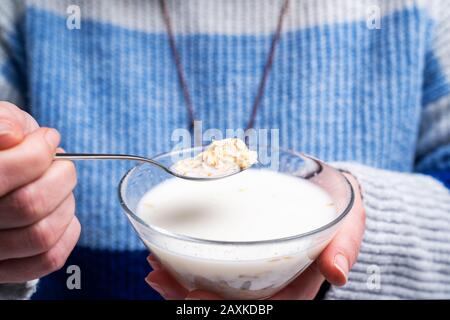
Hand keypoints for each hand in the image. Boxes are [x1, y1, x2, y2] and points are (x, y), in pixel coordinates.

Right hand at [0, 101, 79, 282]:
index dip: (38, 152)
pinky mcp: (9, 268)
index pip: (4, 173)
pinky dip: (68, 232)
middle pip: (30, 205)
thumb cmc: (2, 146)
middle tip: (60, 163)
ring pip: (42, 235)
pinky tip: (62, 210)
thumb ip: (2, 122)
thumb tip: (10, 136)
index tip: (48, 139)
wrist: (2, 173)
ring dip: (66, 203)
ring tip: (60, 186)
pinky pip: (48, 259)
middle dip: (60, 176)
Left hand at [145, 172, 364, 298]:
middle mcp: (271, 284)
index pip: (264, 307)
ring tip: (155, 267)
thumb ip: (345, 244)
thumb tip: (337, 271)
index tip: (195, 297)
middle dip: (189, 296)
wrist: (326, 196)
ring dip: (180, 283)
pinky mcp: (240, 254)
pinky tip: (163, 255)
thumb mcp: (349, 222)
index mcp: (297, 286)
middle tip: (158, 277)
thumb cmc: (337, 211)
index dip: (227, 309)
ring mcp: (253, 271)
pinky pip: (210, 268)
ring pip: (215, 289)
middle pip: (230, 303)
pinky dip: (185, 266)